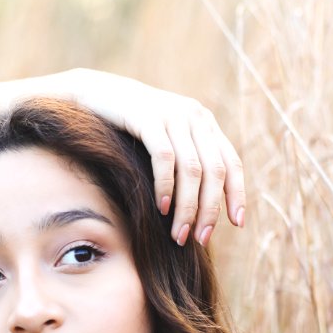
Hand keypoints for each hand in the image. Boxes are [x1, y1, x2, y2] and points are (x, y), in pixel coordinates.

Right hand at [68, 68, 244, 245]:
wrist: (95, 93)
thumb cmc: (129, 127)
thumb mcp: (165, 139)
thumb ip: (185, 160)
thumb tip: (198, 207)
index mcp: (204, 123)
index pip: (231, 163)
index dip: (237, 194)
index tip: (237, 224)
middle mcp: (194, 117)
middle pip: (214, 171)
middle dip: (209, 210)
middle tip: (200, 239)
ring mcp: (172, 115)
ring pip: (192, 170)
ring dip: (188, 207)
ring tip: (179, 234)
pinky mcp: (147, 118)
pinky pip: (164, 158)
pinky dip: (165, 186)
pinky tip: (161, 208)